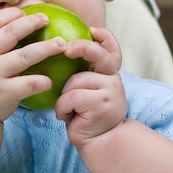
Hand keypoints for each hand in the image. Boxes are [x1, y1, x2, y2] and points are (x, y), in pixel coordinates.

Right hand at [0, 7, 67, 120]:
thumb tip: (12, 20)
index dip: (11, 14)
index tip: (26, 12)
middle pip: (11, 33)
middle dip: (32, 22)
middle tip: (46, 20)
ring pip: (25, 56)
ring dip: (47, 48)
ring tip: (61, 44)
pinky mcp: (4, 93)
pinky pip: (29, 84)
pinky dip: (42, 81)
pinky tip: (50, 81)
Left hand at [54, 26, 126, 146]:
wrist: (98, 142)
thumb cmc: (84, 115)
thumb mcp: (85, 91)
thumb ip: (81, 74)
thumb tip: (59, 50)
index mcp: (108, 73)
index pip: (112, 50)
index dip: (105, 37)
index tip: (92, 30)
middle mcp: (113, 79)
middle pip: (99, 55)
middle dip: (83, 47)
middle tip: (67, 48)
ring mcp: (110, 91)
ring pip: (76, 81)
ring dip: (64, 96)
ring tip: (66, 110)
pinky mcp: (102, 104)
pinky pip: (72, 97)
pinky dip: (63, 107)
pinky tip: (66, 116)